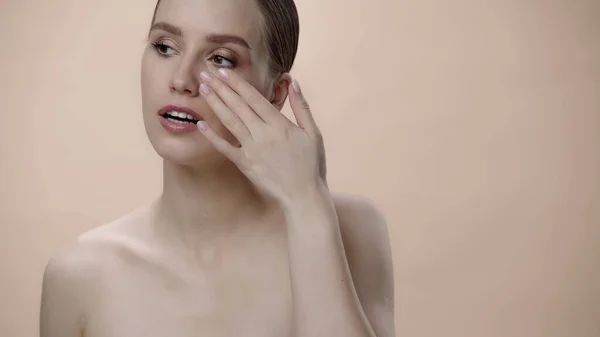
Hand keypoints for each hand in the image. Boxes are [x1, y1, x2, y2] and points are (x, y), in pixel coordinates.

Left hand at [196, 68, 326, 205]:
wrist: (304, 196)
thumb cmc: (312, 164)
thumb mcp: (314, 133)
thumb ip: (302, 107)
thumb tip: (293, 82)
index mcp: (280, 125)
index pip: (254, 98)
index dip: (237, 83)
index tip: (224, 70)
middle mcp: (263, 135)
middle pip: (238, 106)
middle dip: (220, 88)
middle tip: (205, 73)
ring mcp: (252, 150)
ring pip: (229, 122)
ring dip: (215, 104)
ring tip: (203, 89)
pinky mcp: (245, 165)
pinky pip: (225, 148)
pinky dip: (212, 136)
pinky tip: (201, 123)